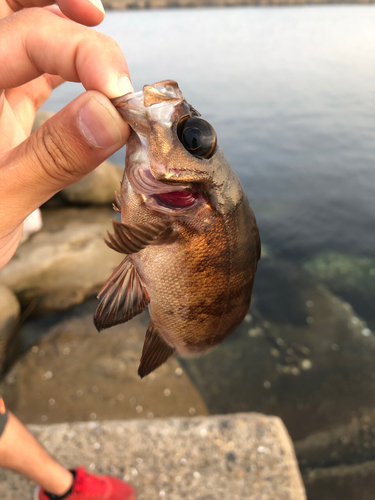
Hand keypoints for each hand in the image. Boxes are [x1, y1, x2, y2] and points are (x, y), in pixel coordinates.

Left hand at [0, 0, 132, 268]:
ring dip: (60, 21)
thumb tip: (111, 115)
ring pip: (19, 27)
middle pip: (5, 5)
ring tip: (95, 28)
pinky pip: (33, 67)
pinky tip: (90, 76)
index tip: (122, 95)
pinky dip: (66, 62)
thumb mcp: (0, 205)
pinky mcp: (4, 110)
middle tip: (95, 13)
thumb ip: (52, 158)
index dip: (82, 53)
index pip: (23, 37)